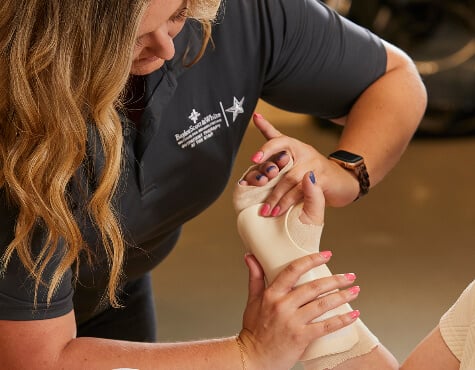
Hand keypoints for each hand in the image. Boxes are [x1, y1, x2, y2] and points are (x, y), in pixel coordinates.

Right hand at [240, 252, 359, 369]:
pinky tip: (353, 315)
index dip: (311, 260)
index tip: (326, 255)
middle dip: (336, 280)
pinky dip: (341, 320)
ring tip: (355, 291)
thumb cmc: (254, 330)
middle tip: (350, 276)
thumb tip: (250, 256)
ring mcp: (293, 322)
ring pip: (322, 305)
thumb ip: (255, 277)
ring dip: (342, 297)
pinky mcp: (301, 338)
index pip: (293, 271)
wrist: (253, 357)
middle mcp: (283, 306)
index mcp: (272, 294)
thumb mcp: (252, 300)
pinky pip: (326, 326)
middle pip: (314, 287)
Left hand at [242, 113, 360, 213]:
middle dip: (266, 180)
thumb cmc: (310, 166)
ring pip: (290, 179)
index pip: (278, 140)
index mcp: (294, 144)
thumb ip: (272, 136)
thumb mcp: (291, 151)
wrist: (340, 180)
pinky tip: (280, 211)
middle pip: (282, 163)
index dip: (266, 149)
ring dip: (276, 196)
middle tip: (253, 192)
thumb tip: (255, 116)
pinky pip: (303, 190)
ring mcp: (315, 164)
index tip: (253, 159)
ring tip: (265, 210)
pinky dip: (290, 202)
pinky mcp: (323, 179)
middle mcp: (304, 151)